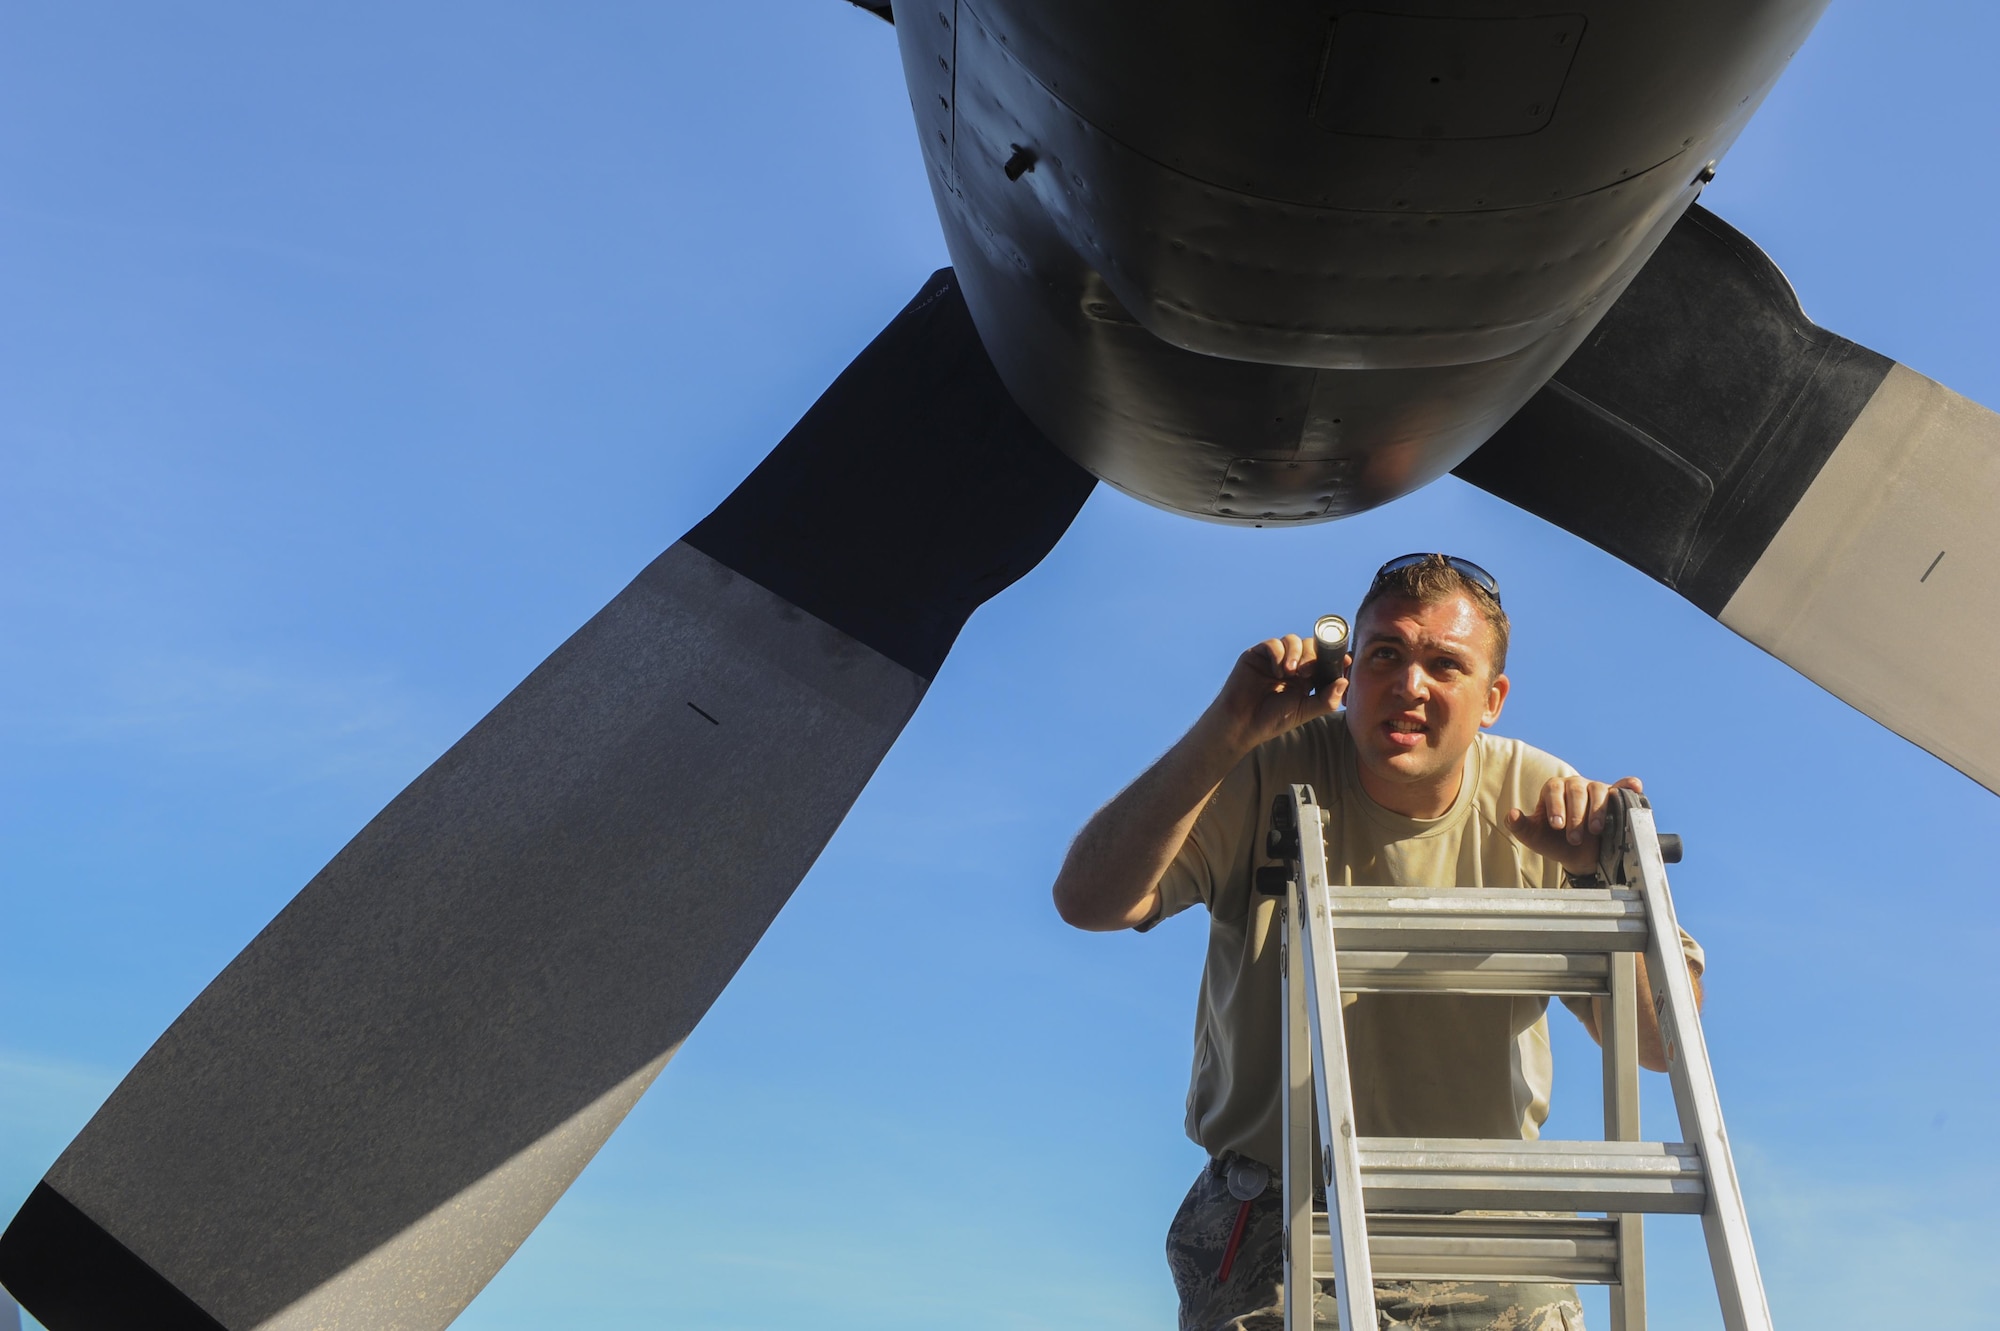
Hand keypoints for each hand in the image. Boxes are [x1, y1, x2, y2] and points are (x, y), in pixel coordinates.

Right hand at [1203, 634, 1348, 755]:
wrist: (1242, 723)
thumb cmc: (1272, 720)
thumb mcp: (1305, 711)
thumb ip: (1326, 699)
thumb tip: (1344, 681)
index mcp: (1306, 677)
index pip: (1324, 659)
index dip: (1335, 657)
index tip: (1345, 660)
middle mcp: (1292, 665)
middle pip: (1310, 645)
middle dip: (1312, 655)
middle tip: (1305, 673)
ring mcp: (1274, 658)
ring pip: (1293, 640)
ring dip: (1295, 653)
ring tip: (1290, 673)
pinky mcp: (1258, 655)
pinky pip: (1273, 644)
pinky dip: (1278, 653)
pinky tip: (1276, 671)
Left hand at [1504, 775, 1644, 875]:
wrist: (1577, 856)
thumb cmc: (1552, 842)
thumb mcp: (1533, 836)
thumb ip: (1518, 826)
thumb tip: (1510, 813)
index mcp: (1554, 789)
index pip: (1554, 788)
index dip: (1556, 806)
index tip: (1558, 826)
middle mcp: (1576, 785)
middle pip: (1577, 790)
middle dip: (1576, 815)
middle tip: (1574, 837)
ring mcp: (1597, 790)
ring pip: (1599, 790)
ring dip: (1598, 810)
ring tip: (1596, 830)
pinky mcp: (1615, 799)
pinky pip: (1623, 788)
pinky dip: (1629, 786)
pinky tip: (1634, 786)